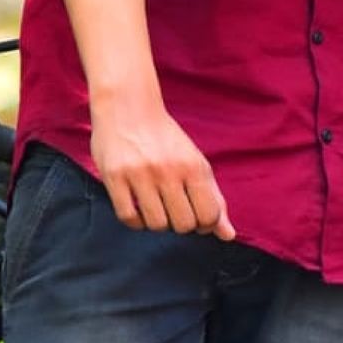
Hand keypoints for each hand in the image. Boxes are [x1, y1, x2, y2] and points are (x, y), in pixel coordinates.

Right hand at [90, 97, 235, 238]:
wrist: (128, 106)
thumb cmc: (165, 139)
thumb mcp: (195, 162)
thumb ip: (214, 198)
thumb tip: (228, 235)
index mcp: (193, 165)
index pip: (209, 216)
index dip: (204, 224)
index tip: (194, 212)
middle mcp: (168, 170)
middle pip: (183, 225)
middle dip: (180, 223)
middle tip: (172, 207)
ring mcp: (140, 174)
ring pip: (156, 224)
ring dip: (156, 221)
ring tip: (154, 204)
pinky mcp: (114, 177)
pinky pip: (129, 217)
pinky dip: (135, 220)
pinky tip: (137, 206)